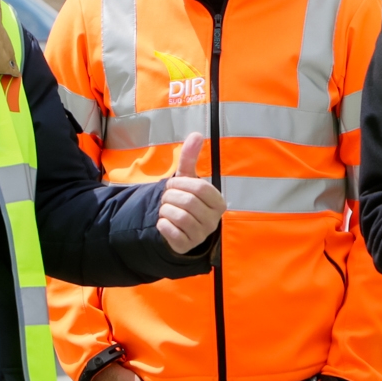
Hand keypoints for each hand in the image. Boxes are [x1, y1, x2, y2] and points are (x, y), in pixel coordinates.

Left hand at [157, 133, 223, 253]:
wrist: (179, 227)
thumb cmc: (186, 199)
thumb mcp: (188, 179)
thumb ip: (191, 158)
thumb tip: (196, 134)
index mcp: (219, 203)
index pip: (201, 188)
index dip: (181, 184)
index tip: (174, 184)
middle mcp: (214, 220)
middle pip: (188, 202)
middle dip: (171, 197)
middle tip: (167, 197)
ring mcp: (201, 235)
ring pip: (179, 217)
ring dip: (165, 210)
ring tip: (166, 209)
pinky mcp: (187, 246)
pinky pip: (170, 231)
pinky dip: (162, 224)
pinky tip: (165, 222)